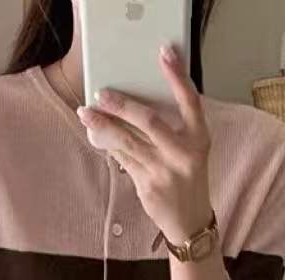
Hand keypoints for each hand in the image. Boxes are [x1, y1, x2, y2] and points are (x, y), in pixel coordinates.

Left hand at [77, 44, 212, 242]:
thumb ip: (173, 129)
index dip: (178, 76)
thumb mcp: (191, 151)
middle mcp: (183, 154)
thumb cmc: (188, 178)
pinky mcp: (147, 186)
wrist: (189, 221)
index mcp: (199, 139)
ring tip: (86, 113)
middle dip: (122, 105)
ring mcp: (164, 171)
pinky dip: (108, 145)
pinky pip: (123, 159)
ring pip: (128, 142)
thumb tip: (135, 104)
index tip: (164, 53)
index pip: (190, 101)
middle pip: (149, 121)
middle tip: (101, 93)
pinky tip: (95, 134)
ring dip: (104, 126)